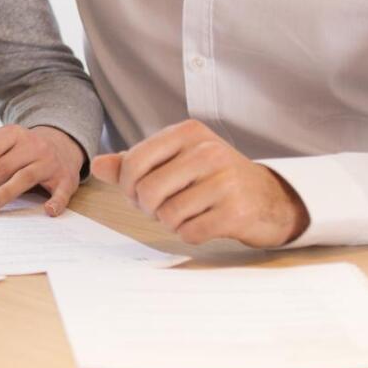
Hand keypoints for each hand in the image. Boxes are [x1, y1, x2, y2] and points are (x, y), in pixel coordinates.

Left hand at [0, 124, 84, 215]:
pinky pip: (62, 190)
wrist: (63, 143)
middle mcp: (29, 145)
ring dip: (5, 194)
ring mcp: (48, 160)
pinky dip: (56, 200)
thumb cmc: (19, 152)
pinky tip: (47, 212)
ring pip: (24, 177)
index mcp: (8, 135)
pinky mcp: (66, 177)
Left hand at [90, 119, 308, 247]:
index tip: (139, 193)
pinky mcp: (236, 211)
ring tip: (188, 213)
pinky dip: (190, 234)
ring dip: (171, 222)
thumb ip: (134, 163)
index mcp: (188, 132)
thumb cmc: (214, 178)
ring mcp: (225, 180)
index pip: (134, 161)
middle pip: (147, 191)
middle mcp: (208, 151)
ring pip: (167, 214)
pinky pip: (190, 232)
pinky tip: (205, 224)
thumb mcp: (176, 160)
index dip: (127, 186)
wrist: (271, 198)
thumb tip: (96, 165)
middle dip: (149, 208)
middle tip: (164, 208)